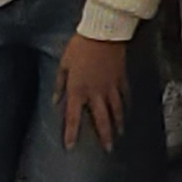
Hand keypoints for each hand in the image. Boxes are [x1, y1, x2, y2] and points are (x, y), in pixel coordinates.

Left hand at [58, 33, 126, 151]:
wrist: (103, 33)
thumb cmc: (79, 47)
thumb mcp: (64, 64)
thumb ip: (59, 84)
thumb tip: (55, 101)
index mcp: (78, 90)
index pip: (74, 117)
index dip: (71, 133)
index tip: (71, 147)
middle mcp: (96, 93)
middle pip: (101, 119)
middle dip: (104, 135)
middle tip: (108, 149)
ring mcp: (111, 86)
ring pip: (116, 110)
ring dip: (117, 124)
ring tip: (119, 134)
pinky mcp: (121, 78)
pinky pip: (124, 95)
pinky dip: (125, 105)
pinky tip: (127, 111)